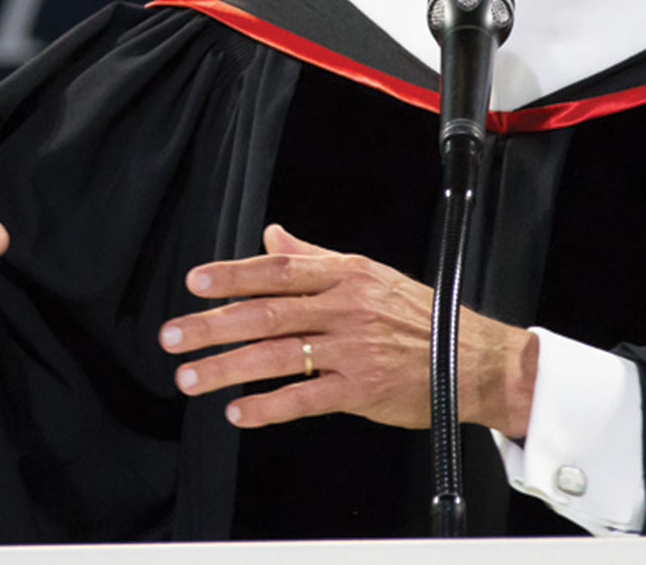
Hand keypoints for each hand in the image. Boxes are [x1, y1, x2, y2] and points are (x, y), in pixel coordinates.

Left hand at [158, 224, 537, 436]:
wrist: (473, 360)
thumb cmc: (422, 317)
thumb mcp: (370, 275)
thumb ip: (315, 256)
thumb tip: (272, 234)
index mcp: (346, 275)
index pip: (278, 270)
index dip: (233, 275)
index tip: (195, 283)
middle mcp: (346, 307)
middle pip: (266, 312)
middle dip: (213, 325)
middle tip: (172, 336)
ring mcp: (353, 349)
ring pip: (278, 355)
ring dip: (228, 367)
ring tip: (190, 377)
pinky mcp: (362, 388)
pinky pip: (305, 398)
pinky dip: (268, 406)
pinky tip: (239, 412)